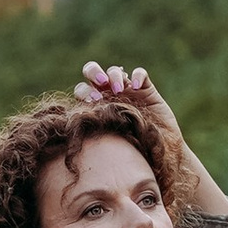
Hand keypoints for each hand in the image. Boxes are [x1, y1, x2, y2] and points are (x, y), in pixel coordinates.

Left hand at [78, 60, 227, 216]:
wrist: (161, 156)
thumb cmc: (133, 156)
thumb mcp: (109, 147)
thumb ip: (93, 140)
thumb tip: (66, 144)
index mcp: (96, 107)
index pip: (82, 91)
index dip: (84, 92)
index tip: (91, 102)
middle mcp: (109, 96)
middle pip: (92, 72)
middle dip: (94, 73)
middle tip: (101, 84)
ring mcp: (128, 91)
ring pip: (115, 71)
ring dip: (114, 76)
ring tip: (119, 89)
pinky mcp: (146, 89)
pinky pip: (139, 73)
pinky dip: (136, 76)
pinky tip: (135, 86)